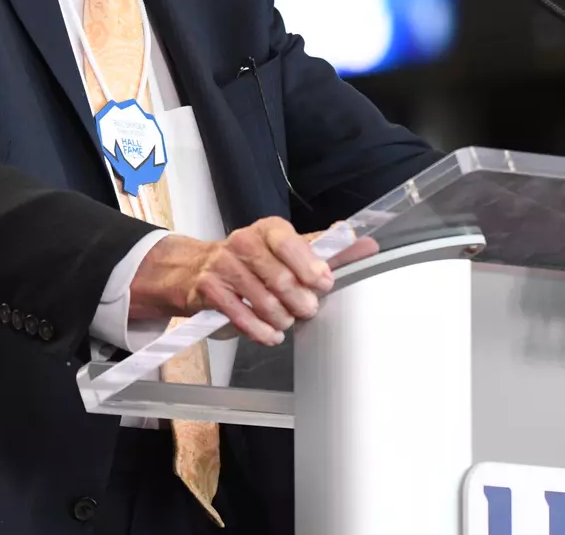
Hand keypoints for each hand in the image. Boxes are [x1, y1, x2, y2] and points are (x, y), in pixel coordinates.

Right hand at [130, 217, 339, 345]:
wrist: (197, 269)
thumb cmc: (253, 262)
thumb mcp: (289, 251)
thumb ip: (328, 251)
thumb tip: (368, 245)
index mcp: (268, 229)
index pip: (290, 242)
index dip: (310, 267)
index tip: (323, 284)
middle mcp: (243, 241)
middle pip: (280, 278)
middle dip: (300, 302)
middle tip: (307, 309)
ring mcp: (223, 264)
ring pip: (263, 301)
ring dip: (281, 319)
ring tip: (286, 321)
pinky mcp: (209, 289)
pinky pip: (241, 317)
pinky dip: (260, 331)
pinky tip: (270, 335)